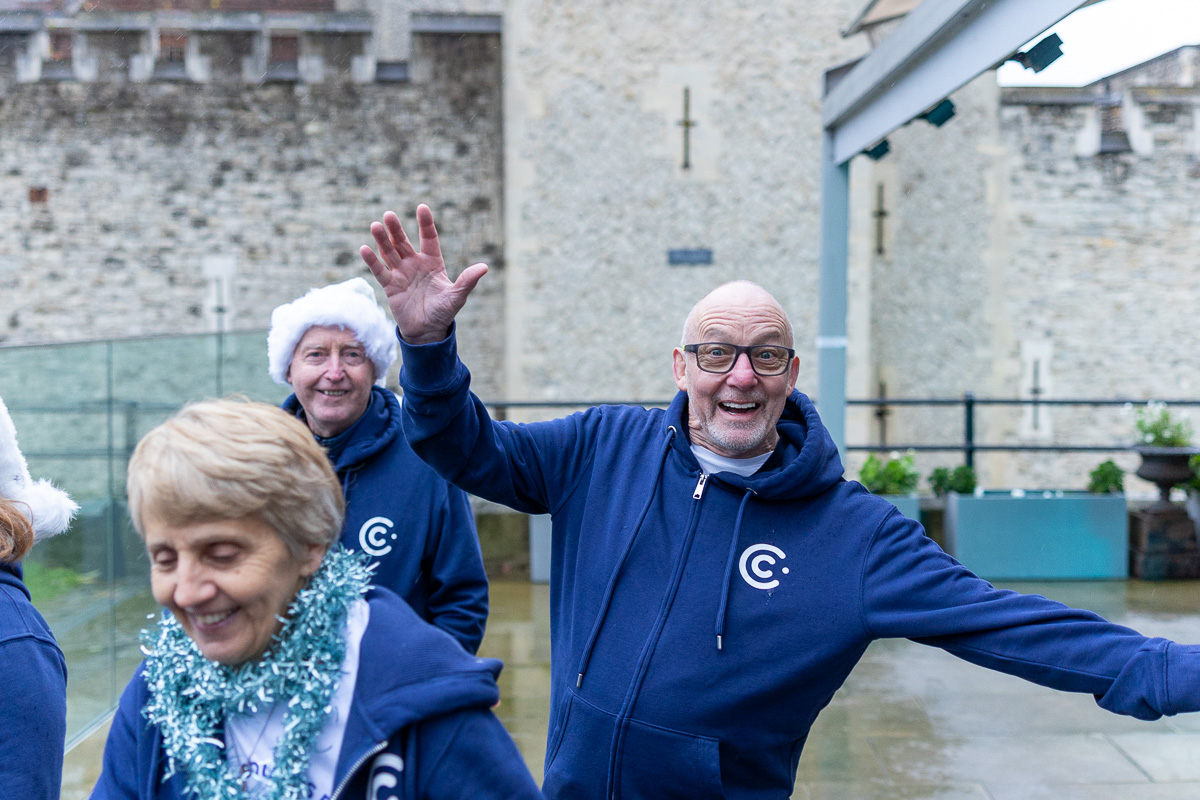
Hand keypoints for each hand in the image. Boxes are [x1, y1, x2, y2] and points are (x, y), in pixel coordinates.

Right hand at [360, 204, 487, 343]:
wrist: (427, 331)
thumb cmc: (444, 312)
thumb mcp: (457, 296)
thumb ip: (467, 280)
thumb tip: (484, 267)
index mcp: (433, 262)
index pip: (429, 238)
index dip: (425, 224)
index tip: (422, 208)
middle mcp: (415, 264)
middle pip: (404, 242)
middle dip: (396, 229)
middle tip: (389, 215)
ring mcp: (401, 273)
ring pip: (389, 252)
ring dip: (382, 239)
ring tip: (375, 225)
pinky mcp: (390, 285)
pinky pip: (380, 271)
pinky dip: (372, 260)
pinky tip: (365, 248)